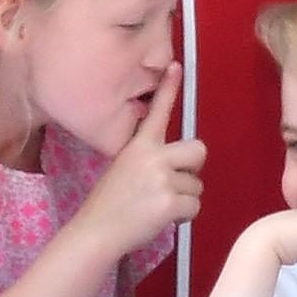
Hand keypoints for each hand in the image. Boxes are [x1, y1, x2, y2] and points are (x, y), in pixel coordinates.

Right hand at [76, 62, 206, 252]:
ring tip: (157, 206)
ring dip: (184, 198)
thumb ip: (148, 158)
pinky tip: (163, 218)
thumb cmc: (111, 203)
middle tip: (173, 183)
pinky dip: (183, 216)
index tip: (175, 65)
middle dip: (192, 169)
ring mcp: (163, 179)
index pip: (157, 111)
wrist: (98, 231)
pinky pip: (195, 206)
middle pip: (198, 150)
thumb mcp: (124, 168)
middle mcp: (154, 157)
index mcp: (140, 146)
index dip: (168, 88)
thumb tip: (175, 164)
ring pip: (197, 185)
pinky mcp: (170, 202)